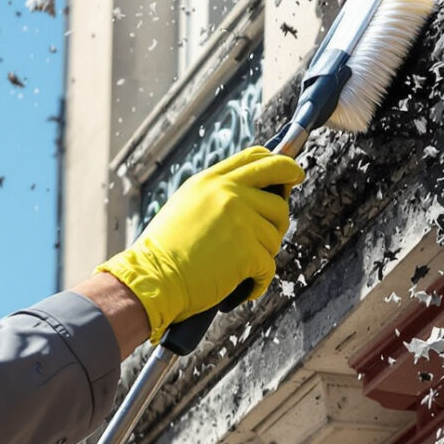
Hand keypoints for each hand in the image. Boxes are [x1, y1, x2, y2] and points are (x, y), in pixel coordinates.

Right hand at [97, 147, 303, 338]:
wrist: (152, 277)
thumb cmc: (164, 250)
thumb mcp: (185, 204)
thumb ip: (216, 195)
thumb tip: (252, 197)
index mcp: (211, 180)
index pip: (256, 157)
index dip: (280, 163)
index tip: (290, 171)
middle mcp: (229, 194)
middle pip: (278, 189)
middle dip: (287, 201)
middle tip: (283, 217)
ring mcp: (241, 221)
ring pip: (275, 233)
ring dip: (264, 251)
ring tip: (242, 264)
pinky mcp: (248, 251)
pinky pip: (269, 265)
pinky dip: (260, 280)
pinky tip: (246, 286)